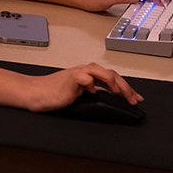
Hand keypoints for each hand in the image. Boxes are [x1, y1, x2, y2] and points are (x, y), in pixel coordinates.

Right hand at [27, 62, 143, 111]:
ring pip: (99, 71)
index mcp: (89, 74)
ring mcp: (77, 74)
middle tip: (133, 99)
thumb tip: (110, 102)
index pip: (112, 78)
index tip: (136, 98)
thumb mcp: (79, 95)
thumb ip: (93, 94)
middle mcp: (85, 71)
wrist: (36, 93)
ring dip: (112, 81)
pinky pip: (83, 77)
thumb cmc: (54, 94)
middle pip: (110, 73)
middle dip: (125, 86)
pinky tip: (92, 91)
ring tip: (120, 93)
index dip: (126, 88)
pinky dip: (89, 83)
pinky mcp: (69, 79)